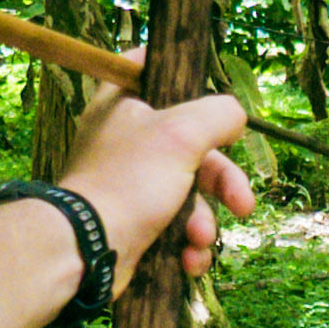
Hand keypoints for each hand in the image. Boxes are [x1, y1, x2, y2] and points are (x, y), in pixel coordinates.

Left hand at [61, 85, 256, 281]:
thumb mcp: (181, 134)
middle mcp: (126, 141)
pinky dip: (187, 245)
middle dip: (222, 182)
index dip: (179, 73)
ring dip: (204, 221)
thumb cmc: (129, 181)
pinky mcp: (135, 223)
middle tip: (241, 204)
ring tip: (198, 240)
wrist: (87, 250)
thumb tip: (236, 118)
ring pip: (189, 193)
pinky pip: (175, 228)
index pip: (148, 68)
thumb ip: (218, 115)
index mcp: (124, 105)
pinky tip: (189, 260)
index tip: (208, 84)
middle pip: (191, 146)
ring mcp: (130, 185)